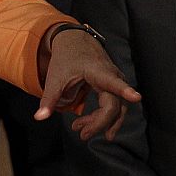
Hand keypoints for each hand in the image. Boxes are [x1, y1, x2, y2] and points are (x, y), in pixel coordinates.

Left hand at [35, 25, 140, 140]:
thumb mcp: (54, 78)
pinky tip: (89, 125)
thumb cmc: (66, 58)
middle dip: (100, 122)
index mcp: (98, 71)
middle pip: (114, 104)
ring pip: (117, 108)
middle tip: (82, 135)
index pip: (113, 83)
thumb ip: (49, 99)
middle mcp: (112, 76)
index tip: (136, 97)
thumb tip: (39, 117)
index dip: (125, 91)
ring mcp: (115, 81)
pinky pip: (115, 106)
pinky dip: (103, 118)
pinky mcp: (114, 86)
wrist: (75, 41)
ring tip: (82, 131)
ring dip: (102, 122)